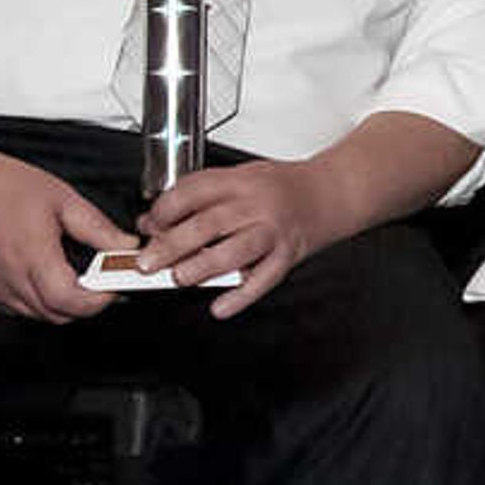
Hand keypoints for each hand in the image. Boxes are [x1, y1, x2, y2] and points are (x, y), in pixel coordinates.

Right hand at [0, 147, 129, 322]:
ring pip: (38, 314)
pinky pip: (17, 307)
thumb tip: (125, 247)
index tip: (114, 285)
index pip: (73, 301)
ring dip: (62, 304)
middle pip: (58, 314)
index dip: (100, 299)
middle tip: (102, 281)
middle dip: (86, 304)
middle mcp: (10, 279)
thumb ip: (98, 229)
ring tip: (76, 276)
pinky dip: (38, 301)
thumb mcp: (63, 200)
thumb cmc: (1, 185)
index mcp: (33, 257)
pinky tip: (46, 277)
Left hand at [135, 157, 349, 319]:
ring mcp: (274, 230)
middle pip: (209, 223)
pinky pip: (264, 278)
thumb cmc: (286, 187)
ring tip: (181, 277)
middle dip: (173, 244)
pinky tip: (221, 306)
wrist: (336, 190)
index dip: (166, 210)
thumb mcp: (242, 178)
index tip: (149, 226)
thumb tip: (154, 222)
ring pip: (236, 250)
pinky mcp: (289, 253)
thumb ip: (200, 197)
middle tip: (148, 262)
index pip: (195, 192)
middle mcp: (257, 204)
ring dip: (204, 266)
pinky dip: (241, 296)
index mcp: (241, 180)